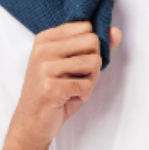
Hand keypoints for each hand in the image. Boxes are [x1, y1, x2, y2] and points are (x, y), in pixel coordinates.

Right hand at [6, 21, 121, 149]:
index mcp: (46, 39)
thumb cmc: (54, 93)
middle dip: (94, 63)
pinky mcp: (50, 87)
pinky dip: (85, 95)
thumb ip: (94, 47)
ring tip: (74, 88)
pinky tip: (70, 98)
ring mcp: (44, 67)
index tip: (77, 62)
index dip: (91, 47)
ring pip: (93, 62)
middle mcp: (43, 49)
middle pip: (92, 41)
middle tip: (79, 77)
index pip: (86, 26)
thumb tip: (116, 31)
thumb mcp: (74, 66)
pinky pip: (87, 85)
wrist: (32, 122)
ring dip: (91, 81)